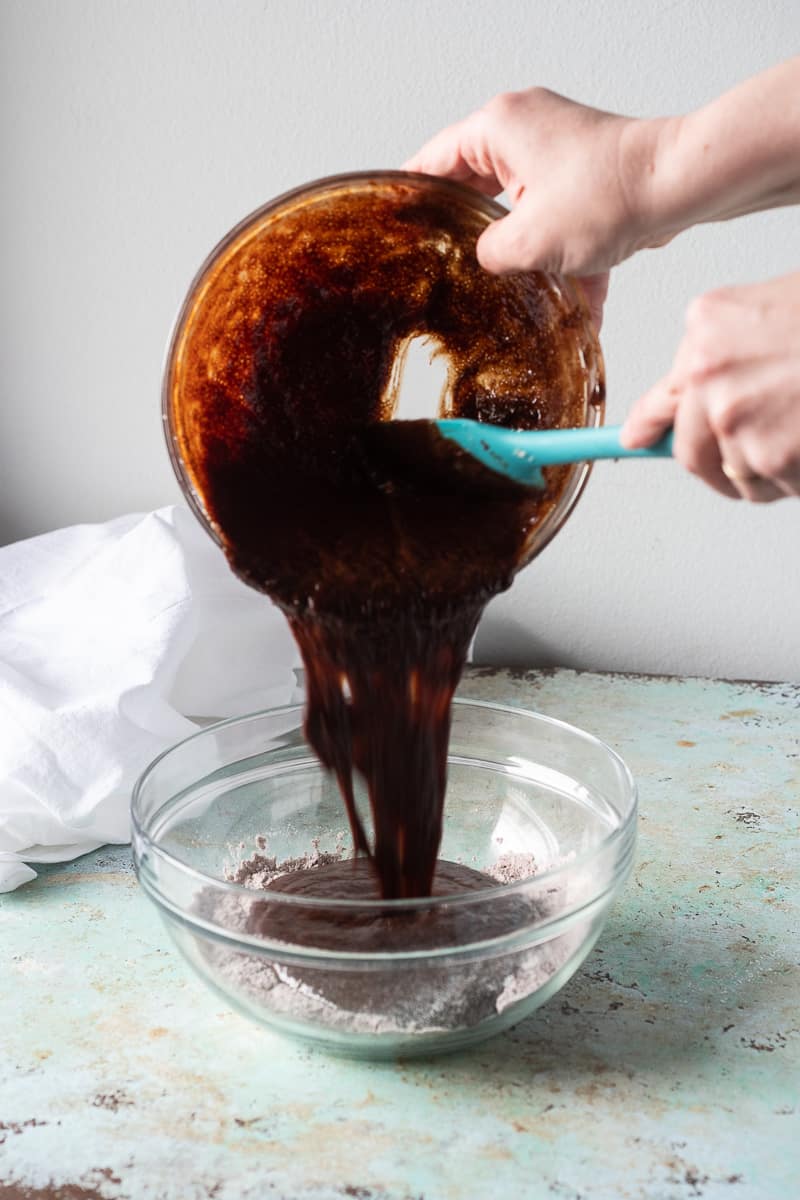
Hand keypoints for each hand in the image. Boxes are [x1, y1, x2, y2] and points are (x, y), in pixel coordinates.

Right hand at [404, 88, 667, 328]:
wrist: (680, 187)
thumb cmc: (607, 196)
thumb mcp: (527, 241)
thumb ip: (488, 255)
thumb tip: (485, 261)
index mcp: (497, 128)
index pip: (433, 161)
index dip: (411, 198)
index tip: (392, 226)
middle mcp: (525, 132)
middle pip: (477, 189)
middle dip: (469, 235)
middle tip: (441, 269)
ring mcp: (559, 154)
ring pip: (523, 213)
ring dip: (525, 258)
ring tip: (506, 296)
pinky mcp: (588, 179)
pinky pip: (563, 224)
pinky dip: (568, 263)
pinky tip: (577, 314)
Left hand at [621, 271, 799, 501]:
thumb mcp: (767, 312)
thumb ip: (722, 355)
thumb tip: (686, 397)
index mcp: (705, 332)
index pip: (662, 397)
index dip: (649, 427)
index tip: (633, 442)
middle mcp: (707, 375)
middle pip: (690, 452)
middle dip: (716, 463)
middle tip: (752, 458)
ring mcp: (736, 420)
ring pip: (735, 474)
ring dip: (767, 469)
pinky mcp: (770, 457)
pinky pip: (771, 488)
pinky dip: (794, 478)